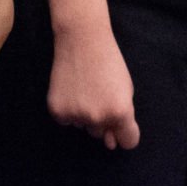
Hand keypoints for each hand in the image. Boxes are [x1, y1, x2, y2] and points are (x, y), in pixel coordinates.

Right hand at [48, 27, 138, 148]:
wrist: (82, 40)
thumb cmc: (108, 63)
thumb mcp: (126, 89)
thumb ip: (123, 119)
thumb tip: (111, 145)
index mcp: (120, 111)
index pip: (129, 142)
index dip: (125, 133)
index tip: (121, 123)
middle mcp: (98, 117)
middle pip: (103, 135)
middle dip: (103, 120)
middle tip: (99, 94)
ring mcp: (76, 115)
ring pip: (85, 127)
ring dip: (86, 114)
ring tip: (86, 88)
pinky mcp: (57, 111)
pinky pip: (67, 121)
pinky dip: (69, 109)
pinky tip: (72, 90)